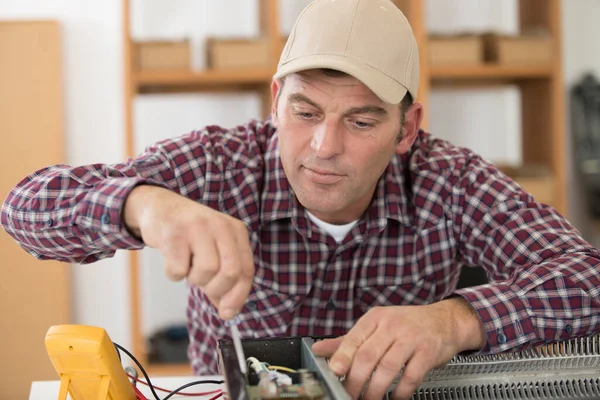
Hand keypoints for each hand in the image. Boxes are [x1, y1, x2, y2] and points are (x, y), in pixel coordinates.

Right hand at [123, 185, 253, 319]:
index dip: (238, 296)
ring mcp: (197, 228)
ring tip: (188, 266)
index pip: (246, 269)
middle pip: (230, 272)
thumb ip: (223, 279)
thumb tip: (228, 311)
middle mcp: (220, 225)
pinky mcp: (174, 234)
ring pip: (206, 272)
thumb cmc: (190, 235)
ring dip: (194, 279)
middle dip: (217, 289)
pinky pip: (179, 271)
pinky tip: (172, 260)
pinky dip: (174, 274)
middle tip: (203, 285)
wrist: (159, 207)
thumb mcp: (214, 249)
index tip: (228, 313)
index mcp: (236, 230)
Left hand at [312, 298, 485, 399]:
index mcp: (375, 318)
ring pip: (388, 367)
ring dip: (376, 389)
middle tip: (349, 394)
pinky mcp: (427, 352)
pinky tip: (394, 398)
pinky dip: (401, 391)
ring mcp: (411, 338)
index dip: (342, 356)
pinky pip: (411, 376)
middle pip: (368, 355)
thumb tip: (319, 350)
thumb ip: (348, 340)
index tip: (334, 372)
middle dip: (356, 379)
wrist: (444, 321)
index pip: (354, 338)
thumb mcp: (376, 326)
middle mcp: (392, 325)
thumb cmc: (407, 325)